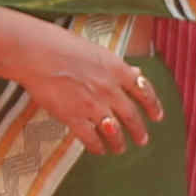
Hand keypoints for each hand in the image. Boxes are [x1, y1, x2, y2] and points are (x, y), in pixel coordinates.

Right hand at [0, 12, 166, 154]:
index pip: (144, 90)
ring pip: (113, 130)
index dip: (153, 105)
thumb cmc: (62, 45)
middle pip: (131, 115)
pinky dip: (97, 146)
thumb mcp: (97, 51)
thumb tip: (135, 71)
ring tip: (120, 149)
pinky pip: (90, 137)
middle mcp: (109, 89)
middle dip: (139, 130)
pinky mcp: (73, 116)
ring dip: (119, 142)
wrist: (37, 53)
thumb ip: (117, 65)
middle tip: (143, 140)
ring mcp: (92, 104)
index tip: (158, 116)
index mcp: (117, 69)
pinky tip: (98, 150)